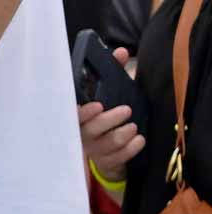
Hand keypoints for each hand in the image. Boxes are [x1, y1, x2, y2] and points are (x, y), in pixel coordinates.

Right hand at [77, 51, 142, 182]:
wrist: (107, 148)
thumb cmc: (105, 116)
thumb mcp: (108, 93)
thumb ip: (113, 71)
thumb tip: (121, 52)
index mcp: (80, 118)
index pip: (75, 115)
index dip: (84, 112)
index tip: (97, 105)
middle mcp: (83, 135)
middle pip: (92, 129)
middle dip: (110, 120)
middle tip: (126, 110)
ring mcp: (95, 150)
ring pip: (109, 143)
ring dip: (124, 133)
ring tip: (133, 126)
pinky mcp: (108, 161)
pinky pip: (120, 157)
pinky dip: (132, 147)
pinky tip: (139, 139)